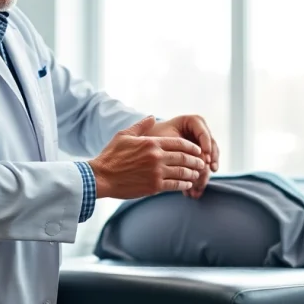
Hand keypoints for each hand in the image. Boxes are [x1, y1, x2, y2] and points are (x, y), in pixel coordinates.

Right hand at [88, 116, 206, 198]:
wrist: (101, 177)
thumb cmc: (111, 156)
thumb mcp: (124, 135)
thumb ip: (140, 126)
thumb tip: (152, 117)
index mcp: (151, 143)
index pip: (179, 143)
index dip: (192, 147)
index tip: (198, 150)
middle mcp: (157, 157)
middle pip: (184, 158)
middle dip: (196, 160)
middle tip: (203, 163)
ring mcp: (156, 172)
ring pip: (182, 172)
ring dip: (193, 173)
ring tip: (197, 174)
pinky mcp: (154, 186)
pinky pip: (175, 185)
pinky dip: (184, 184)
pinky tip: (188, 184)